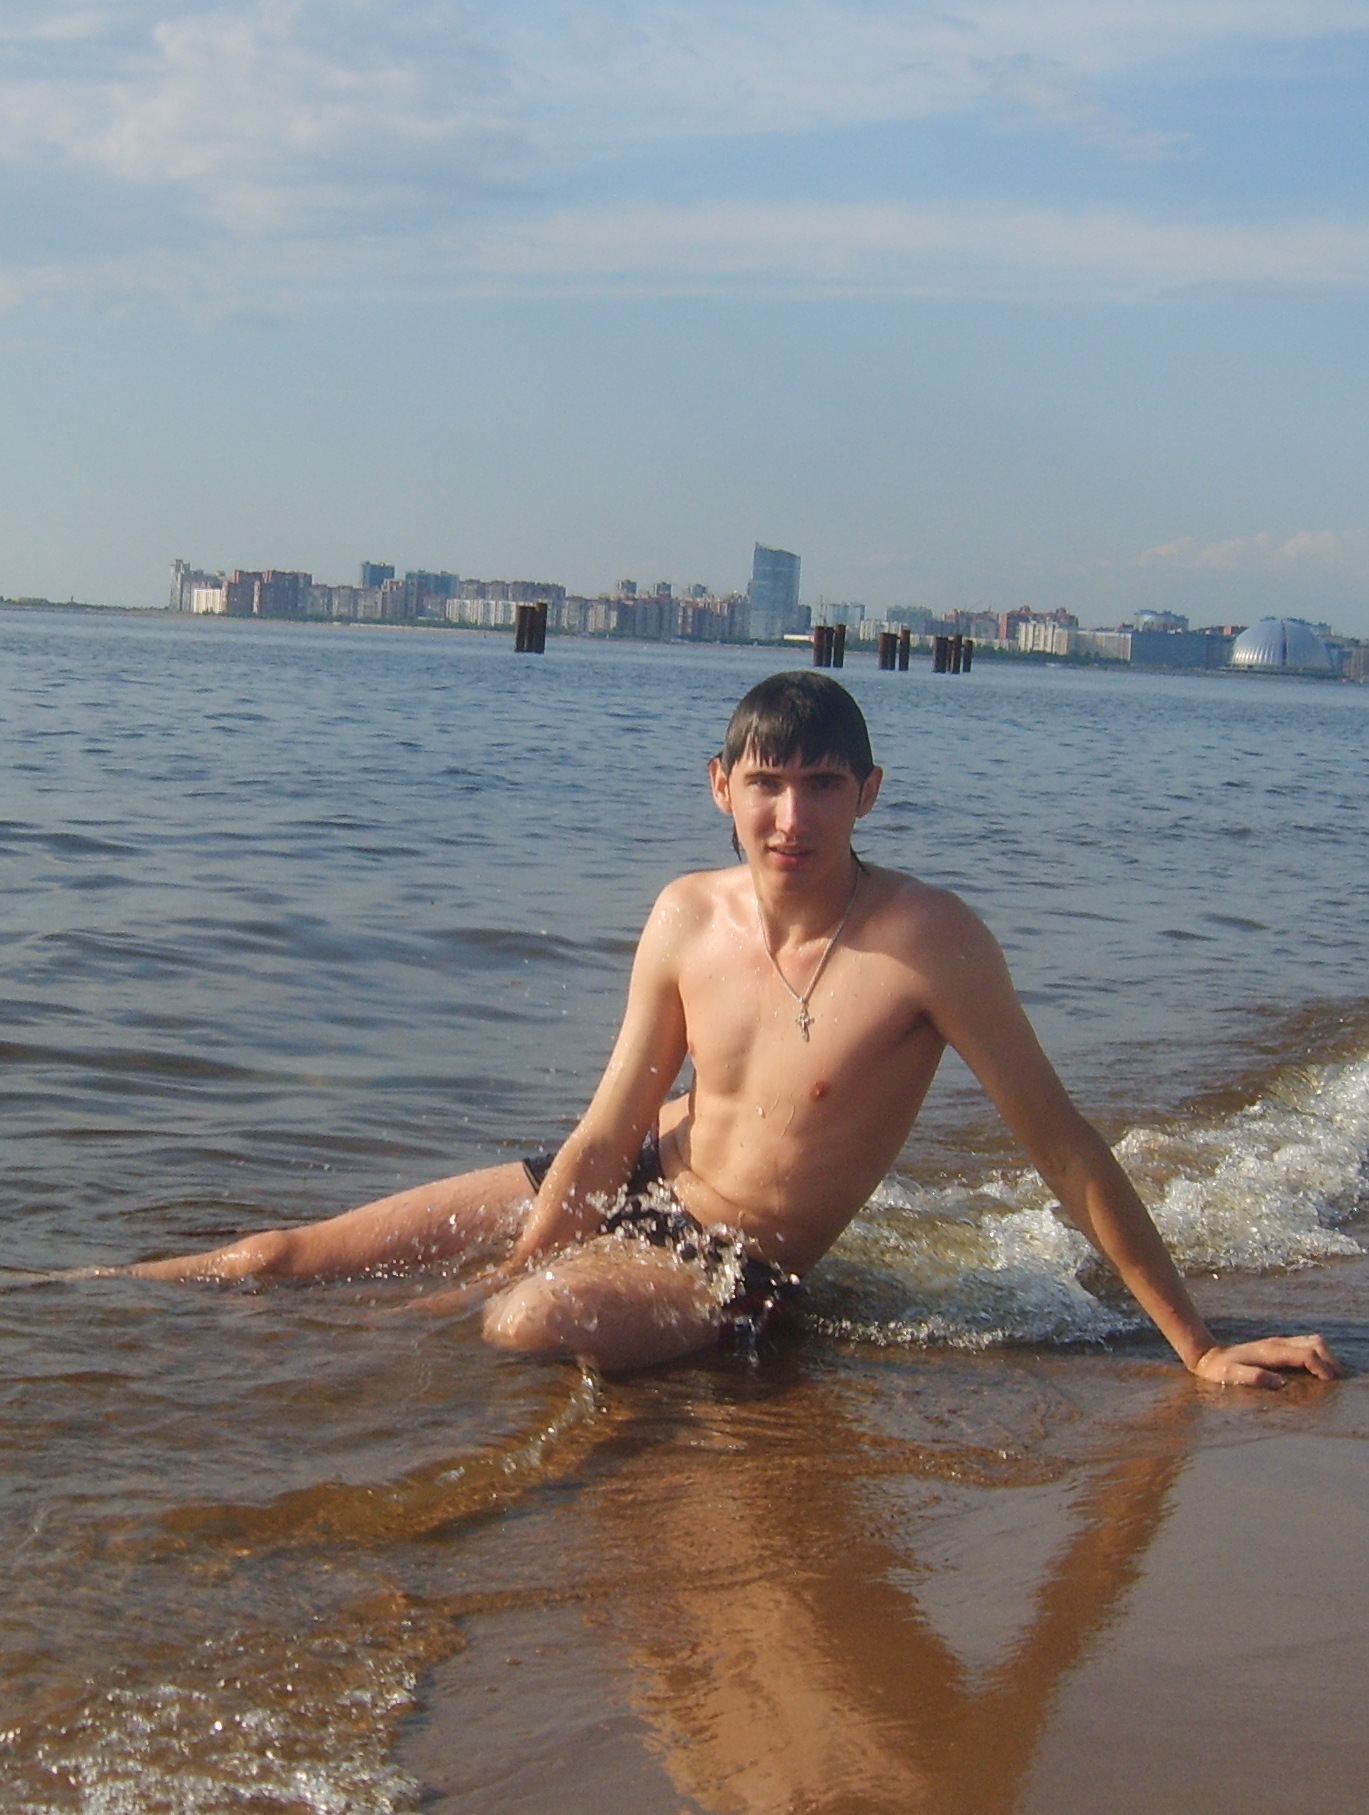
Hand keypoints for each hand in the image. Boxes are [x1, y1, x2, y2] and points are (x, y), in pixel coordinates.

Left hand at [1192, 1334, 1343, 1389]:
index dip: (1321, 1367)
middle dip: (1330, 1359)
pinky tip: (1319, 1369)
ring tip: (1332, 1375)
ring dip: (1327, 1355)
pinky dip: (1319, 1354)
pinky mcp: (1279, 1346)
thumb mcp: (1232, 1376)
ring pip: (1313, 1340)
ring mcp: (1279, 1342)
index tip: (1329, 1382)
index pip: (1305, 1354)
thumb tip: (1280, 1383)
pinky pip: (1306, 1344)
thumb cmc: (1220, 1371)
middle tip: (1336, 1380)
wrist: (1209, 1357)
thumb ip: (1254, 1378)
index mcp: (1270, 1351)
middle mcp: (1278, 1343)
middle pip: (1315, 1342)